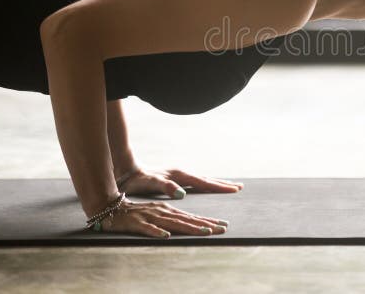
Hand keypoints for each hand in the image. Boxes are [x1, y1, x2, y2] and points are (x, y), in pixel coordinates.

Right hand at [94, 199, 228, 237]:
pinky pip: (147, 228)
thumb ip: (174, 219)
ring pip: (172, 223)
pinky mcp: (136, 223)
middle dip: (206, 225)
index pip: (192, 217)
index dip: (208, 221)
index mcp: (168, 210)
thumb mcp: (157, 213)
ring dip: (188, 228)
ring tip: (205, 232)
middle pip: (187, 220)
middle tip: (223, 229)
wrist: (110, 206)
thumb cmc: (137, 212)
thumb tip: (192, 225)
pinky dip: (156, 232)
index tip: (224, 225)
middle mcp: (162, 212)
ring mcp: (150, 217)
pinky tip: (165, 236)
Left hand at [118, 166, 243, 198]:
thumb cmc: (137, 180)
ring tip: (227, 186)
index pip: (204, 182)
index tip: (234, 189)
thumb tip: (182, 193)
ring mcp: (177, 176)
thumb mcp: (151, 183)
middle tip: (239, 187)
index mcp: (179, 175)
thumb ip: (166, 187)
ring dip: (215, 183)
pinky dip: (205, 184)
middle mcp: (181, 174)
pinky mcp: (173, 179)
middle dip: (222, 184)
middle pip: (206, 179)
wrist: (125, 171)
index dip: (219, 187)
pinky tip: (204, 186)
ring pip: (201, 180)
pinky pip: (194, 182)